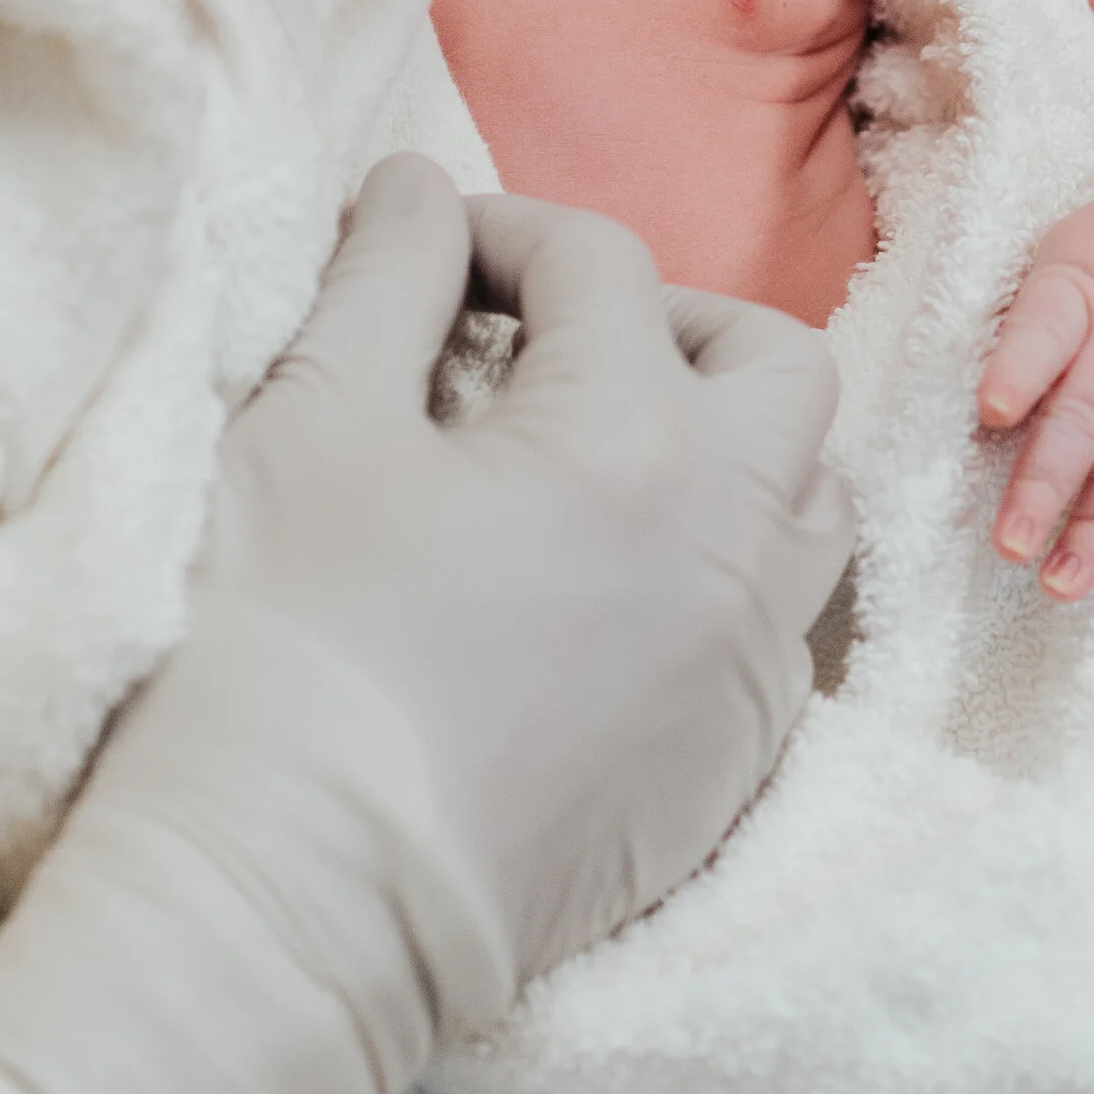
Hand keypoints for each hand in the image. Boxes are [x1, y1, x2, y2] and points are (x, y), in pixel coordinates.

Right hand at [206, 156, 855, 978]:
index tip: (426, 259)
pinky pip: (782, 633)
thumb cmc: (284, 646)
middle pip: (773, 365)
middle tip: (553, 346)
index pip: (600, 263)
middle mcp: (729, 541)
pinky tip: (613, 592)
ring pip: (809, 502)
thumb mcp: (310, 418)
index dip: (503, 234)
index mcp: (630, 433)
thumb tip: (415, 187)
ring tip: (605, 461)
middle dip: (674, 322)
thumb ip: (384, 278)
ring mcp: (747, 666)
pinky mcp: (732, 769)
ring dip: (731, 450)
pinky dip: (724, 577)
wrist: (293, 907)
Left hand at [976, 166, 1093, 597]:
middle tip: (1010, 545)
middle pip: (1091, 413)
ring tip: (1061, 581)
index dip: (1018, 368)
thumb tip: (981, 419)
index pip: (1046, 327)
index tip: (989, 411)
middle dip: (1046, 483)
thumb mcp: (1074, 253)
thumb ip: (1035, 326)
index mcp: (1082, 284)